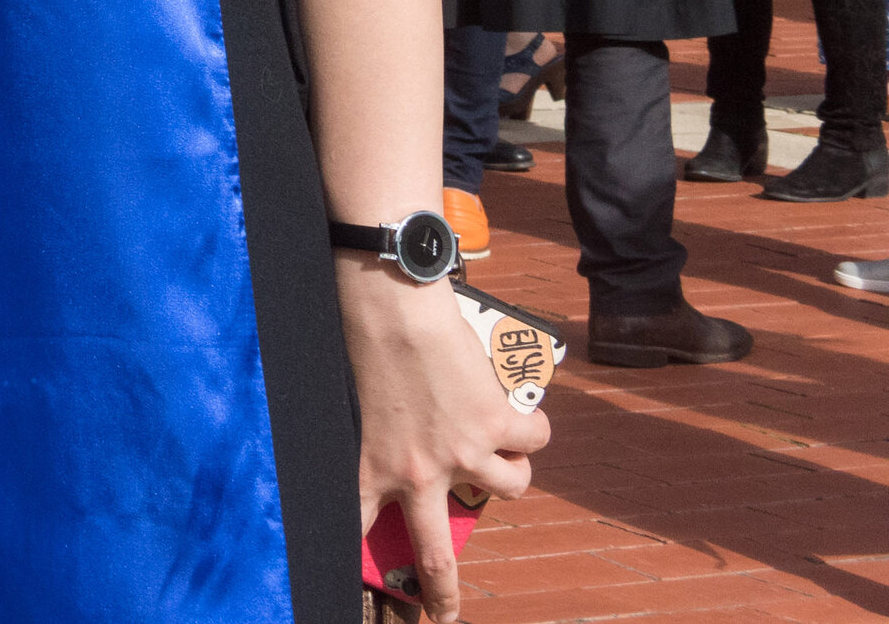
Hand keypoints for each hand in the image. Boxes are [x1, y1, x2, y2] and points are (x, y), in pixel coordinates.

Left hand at [338, 268, 545, 622]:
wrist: (390, 303)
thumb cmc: (368, 338)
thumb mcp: (366, 402)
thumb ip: (391, 436)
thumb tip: (432, 448)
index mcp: (372, 462)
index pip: (358, 525)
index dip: (358, 560)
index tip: (371, 590)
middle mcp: (417, 470)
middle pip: (434, 555)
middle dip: (443, 594)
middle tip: (445, 616)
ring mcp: (461, 452)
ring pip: (511, 489)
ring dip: (513, 469)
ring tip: (500, 442)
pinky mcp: (496, 424)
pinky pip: (537, 438)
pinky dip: (535, 425)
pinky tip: (520, 406)